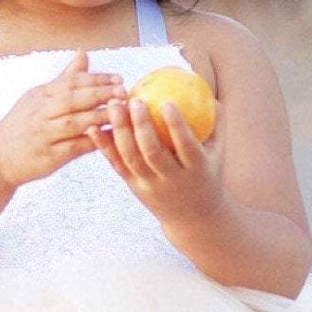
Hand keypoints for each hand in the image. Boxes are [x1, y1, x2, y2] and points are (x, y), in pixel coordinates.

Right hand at [0, 50, 126, 189]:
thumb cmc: (22, 125)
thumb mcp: (38, 97)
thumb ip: (64, 78)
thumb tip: (83, 53)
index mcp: (40, 95)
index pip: (70, 82)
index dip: (96, 79)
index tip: (118, 78)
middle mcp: (41, 113)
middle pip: (73, 99)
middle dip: (100, 94)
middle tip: (124, 92)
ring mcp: (44, 135)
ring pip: (75, 122)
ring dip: (99, 116)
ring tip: (121, 112)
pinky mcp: (48, 156)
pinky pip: (74, 147)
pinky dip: (92, 141)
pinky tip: (110, 138)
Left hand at [90, 88, 224, 227]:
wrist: (192, 218)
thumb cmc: (207, 175)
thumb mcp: (217, 154)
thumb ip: (215, 125)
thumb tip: (210, 93)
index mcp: (197, 171)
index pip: (186, 147)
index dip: (177, 126)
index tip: (167, 102)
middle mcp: (172, 180)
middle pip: (153, 153)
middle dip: (142, 126)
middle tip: (134, 100)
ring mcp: (150, 186)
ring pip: (131, 158)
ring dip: (120, 130)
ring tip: (114, 104)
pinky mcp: (133, 187)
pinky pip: (117, 164)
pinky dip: (104, 146)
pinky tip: (93, 127)